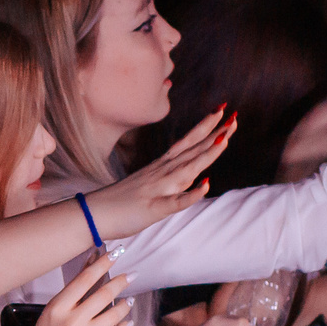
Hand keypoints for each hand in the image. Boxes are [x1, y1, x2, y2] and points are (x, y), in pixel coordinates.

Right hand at [87, 106, 232, 238]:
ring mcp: (158, 190)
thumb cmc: (120, 202)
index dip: (206, 127)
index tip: (222, 111)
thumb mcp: (149, 185)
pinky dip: (190, 194)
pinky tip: (205, 186)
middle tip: (234, 117)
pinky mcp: (153, 209)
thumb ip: (172, 179)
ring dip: (206, 156)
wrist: (92, 214)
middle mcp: (161, 173)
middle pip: (192, 151)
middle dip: (214, 134)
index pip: (188, 143)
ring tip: (224, 140)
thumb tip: (194, 175)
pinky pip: (174, 202)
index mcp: (161, 167)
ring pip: (186, 170)